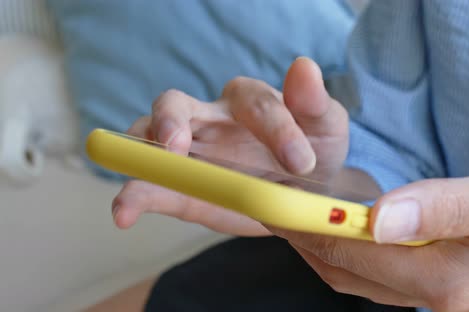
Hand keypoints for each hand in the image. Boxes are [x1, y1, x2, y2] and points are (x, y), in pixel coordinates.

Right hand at [111, 57, 349, 235]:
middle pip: (174, 105)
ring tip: (137, 182)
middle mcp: (211, 120)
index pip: (252, 102)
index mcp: (248, 101)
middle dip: (170, 121)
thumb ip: (314, 102)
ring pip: (149, 142)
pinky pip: (153, 188)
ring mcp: (192, 155)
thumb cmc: (315, 149)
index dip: (275, 127)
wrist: (306, 192)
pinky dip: (135, 198)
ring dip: (139, 157)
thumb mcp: (326, 127)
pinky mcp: (184, 190)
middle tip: (176, 145)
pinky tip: (124, 212)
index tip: (300, 161)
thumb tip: (304, 66)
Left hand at [269, 147, 468, 310]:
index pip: (353, 254)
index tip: (272, 203)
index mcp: (448, 277)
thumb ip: (450, 208)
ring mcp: (449, 289)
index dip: (306, 229)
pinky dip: (358, 247)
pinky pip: (388, 268)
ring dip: (327, 245)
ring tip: (298, 213)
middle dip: (306, 241)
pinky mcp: (457, 275)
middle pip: (350, 271)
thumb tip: (376, 218)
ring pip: (365, 273)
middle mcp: (441, 293)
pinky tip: (353, 224)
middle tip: (272, 206)